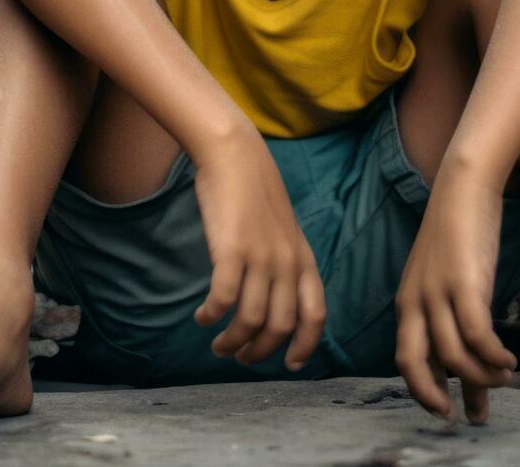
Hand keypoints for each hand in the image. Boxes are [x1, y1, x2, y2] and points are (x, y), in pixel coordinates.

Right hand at [190, 133, 326, 369]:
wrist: (236, 155)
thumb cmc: (255, 192)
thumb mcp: (284, 230)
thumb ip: (286, 261)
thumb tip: (275, 297)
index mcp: (303, 259)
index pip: (316, 315)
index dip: (306, 346)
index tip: (290, 365)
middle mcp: (287, 262)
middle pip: (281, 327)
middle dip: (261, 352)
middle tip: (240, 357)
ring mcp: (261, 257)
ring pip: (251, 321)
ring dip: (233, 342)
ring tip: (218, 344)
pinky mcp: (231, 250)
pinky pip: (224, 299)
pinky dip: (212, 316)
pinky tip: (203, 316)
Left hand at [394, 169, 516, 423]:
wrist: (463, 187)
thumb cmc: (459, 233)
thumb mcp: (443, 276)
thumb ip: (446, 312)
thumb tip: (465, 350)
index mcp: (406, 302)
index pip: (405, 359)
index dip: (423, 390)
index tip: (446, 410)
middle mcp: (415, 301)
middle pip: (414, 364)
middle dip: (436, 396)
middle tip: (466, 416)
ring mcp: (438, 292)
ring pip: (453, 355)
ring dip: (481, 377)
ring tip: (503, 378)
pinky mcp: (465, 283)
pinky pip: (478, 335)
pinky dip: (494, 356)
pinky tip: (508, 360)